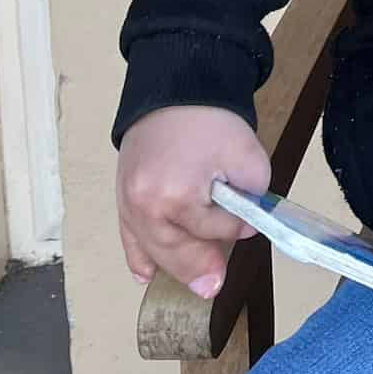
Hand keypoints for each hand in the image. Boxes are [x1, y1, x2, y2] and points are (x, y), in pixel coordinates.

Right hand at [116, 105, 269, 298]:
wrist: (175, 86)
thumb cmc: (210, 119)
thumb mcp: (246, 153)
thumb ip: (251, 192)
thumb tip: (245, 225)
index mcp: (175, 197)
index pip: (211, 228)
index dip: (235, 226)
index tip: (249, 223)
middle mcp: (144, 205)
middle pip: (174, 248)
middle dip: (198, 267)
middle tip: (213, 287)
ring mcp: (127, 201)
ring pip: (151, 248)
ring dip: (173, 266)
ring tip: (194, 283)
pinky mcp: (121, 194)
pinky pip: (127, 235)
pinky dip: (138, 255)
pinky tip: (146, 274)